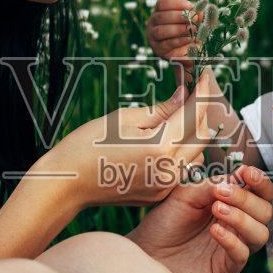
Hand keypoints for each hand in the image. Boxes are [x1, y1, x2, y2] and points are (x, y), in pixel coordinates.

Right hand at [34, 72, 217, 207]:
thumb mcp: (124, 119)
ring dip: (192, 134)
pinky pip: (181, 170)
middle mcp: (169, 171)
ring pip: (196, 154)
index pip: (194, 114)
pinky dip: (180, 152)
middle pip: (202, 135)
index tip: (205, 77)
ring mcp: (165, 186)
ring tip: (178, 116)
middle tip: (193, 93)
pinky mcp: (159, 195)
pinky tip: (166, 139)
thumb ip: (160, 110)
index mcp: (160, 147)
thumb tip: (184, 96)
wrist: (67, 184)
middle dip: (201, 112)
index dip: (202, 92)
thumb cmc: (87, 145)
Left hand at [128, 162, 272, 272]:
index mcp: (235, 205)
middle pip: (265, 212)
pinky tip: (214, 231)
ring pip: (260, 234)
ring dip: (242, 219)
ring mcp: (236, 248)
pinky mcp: (226, 269)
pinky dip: (232, 241)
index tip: (247, 173)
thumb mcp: (186, 195)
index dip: (261, 183)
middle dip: (247, 199)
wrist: (146, 250)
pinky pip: (242, 256)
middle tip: (221, 193)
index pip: (262, 193)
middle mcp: (240, 226)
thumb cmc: (166, 221)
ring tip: (217, 210)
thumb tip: (238, 177)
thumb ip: (212, 186)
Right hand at [147, 0, 198, 64]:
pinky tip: (189, 38)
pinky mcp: (158, 49)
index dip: (175, 3)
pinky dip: (179, 41)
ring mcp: (153, 36)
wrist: (189, 50)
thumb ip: (196, 15)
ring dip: (178, 29)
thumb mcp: (194, 21)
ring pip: (161, 31)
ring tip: (193, 29)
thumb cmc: (189, 30)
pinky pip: (166, 44)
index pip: (162, 3)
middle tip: (193, 18)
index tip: (190, 5)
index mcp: (160, 11)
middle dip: (178, 17)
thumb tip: (199, 11)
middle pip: (161, 17)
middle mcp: (153, 22)